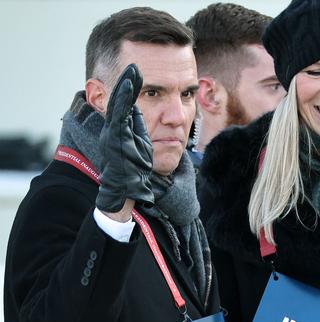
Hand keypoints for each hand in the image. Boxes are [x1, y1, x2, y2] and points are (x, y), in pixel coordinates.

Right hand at [96, 64, 153, 212]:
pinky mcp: (115, 140)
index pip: (125, 104)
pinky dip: (123, 102)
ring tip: (132, 72)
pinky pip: (119, 117)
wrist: (125, 191)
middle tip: (134, 65)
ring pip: (117, 107)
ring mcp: (113, 135)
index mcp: (119, 130)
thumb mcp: (139, 143)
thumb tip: (138, 108)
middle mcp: (113, 130)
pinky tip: (129, 89)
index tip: (137, 72)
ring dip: (124, 88)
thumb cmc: (133, 170)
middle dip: (126, 82)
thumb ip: (137, 126)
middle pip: (118, 101)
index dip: (129, 88)